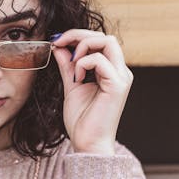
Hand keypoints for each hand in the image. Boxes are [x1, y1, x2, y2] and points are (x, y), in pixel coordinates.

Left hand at [50, 29, 133, 154]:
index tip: (57, 41)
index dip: (78, 36)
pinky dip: (84, 64)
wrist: (87, 144)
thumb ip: (68, 66)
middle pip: (105, 36)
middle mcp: (120, 72)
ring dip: (83, 46)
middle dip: (79, 35)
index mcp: (111, 71)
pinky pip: (100, 60)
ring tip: (72, 63)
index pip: (100, 40)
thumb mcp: (71, 85)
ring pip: (108, 41)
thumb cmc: (82, 120)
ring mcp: (121, 78)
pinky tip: (77, 79)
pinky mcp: (117, 86)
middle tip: (59, 43)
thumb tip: (59, 46)